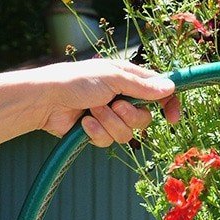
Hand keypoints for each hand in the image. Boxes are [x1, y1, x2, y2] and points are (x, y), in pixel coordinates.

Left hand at [40, 59, 179, 146]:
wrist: (45, 100)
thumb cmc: (76, 80)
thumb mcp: (114, 78)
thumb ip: (143, 87)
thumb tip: (170, 88)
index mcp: (129, 80)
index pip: (159, 92)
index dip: (169, 104)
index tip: (173, 118)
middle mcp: (123, 98)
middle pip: (145, 118)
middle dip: (130, 115)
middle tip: (115, 106)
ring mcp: (110, 116)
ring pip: (128, 133)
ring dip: (110, 123)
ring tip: (93, 111)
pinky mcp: (98, 132)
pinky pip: (109, 141)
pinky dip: (96, 132)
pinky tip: (83, 122)